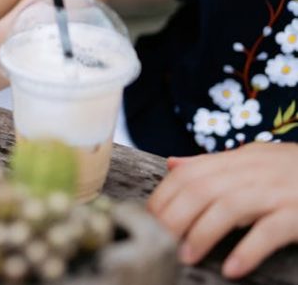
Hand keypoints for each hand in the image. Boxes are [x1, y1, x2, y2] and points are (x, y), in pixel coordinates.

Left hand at [147, 142, 297, 279]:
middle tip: (158, 241)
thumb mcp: (257, 160)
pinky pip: (271, 230)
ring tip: (186, 256)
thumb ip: (215, 165)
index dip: (164, 196)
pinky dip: (249, 249)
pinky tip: (234, 268)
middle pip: (202, 189)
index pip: (189, 173)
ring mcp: (280, 191)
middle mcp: (257, 171)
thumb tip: (174, 165)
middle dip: (174, 216)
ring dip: (202, 233)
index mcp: (241, 160)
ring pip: (229, 207)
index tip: (149, 219)